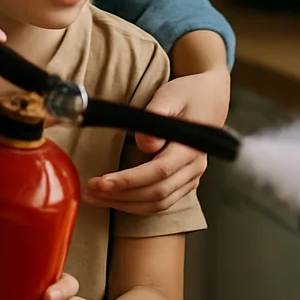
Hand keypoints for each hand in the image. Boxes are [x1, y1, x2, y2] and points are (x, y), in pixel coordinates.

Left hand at [84, 70, 230, 214]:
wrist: (209, 98)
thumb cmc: (188, 94)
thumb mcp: (171, 94)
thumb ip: (158, 114)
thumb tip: (145, 144)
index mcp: (192, 147)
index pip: (160, 171)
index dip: (129, 180)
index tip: (102, 182)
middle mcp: (194, 167)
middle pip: (157, 192)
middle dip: (120, 195)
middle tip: (90, 190)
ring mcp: (191, 178)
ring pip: (158, 203)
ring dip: (125, 204)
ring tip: (95, 197)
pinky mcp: (184, 183)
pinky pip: (160, 202)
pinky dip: (136, 205)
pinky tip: (115, 200)